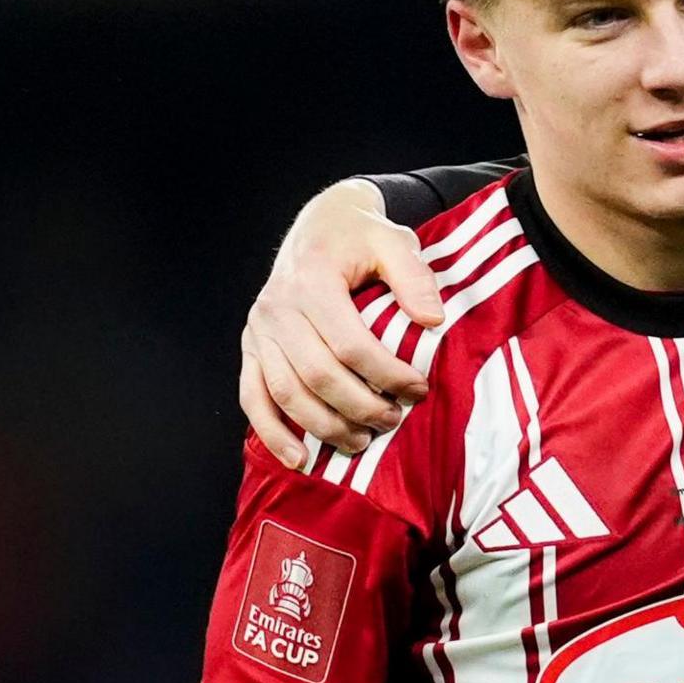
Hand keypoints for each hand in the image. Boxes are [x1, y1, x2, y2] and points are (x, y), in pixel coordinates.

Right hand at [240, 179, 444, 465]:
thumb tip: (433, 321)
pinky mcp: (250, 346)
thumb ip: (415, 277)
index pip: (350, 344)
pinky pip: (252, 396)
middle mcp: (277, 308)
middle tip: (394, 421)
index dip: (386, 374)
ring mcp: (258, 330)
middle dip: (359, 407)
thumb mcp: (394, 241)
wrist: (319, 223)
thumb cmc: (361, 236)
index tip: (418, 389)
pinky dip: (272, 432)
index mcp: (312, 281)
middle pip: (317, 375)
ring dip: (323, 426)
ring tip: (361, 443)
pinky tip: (299, 458)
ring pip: (285, 393)